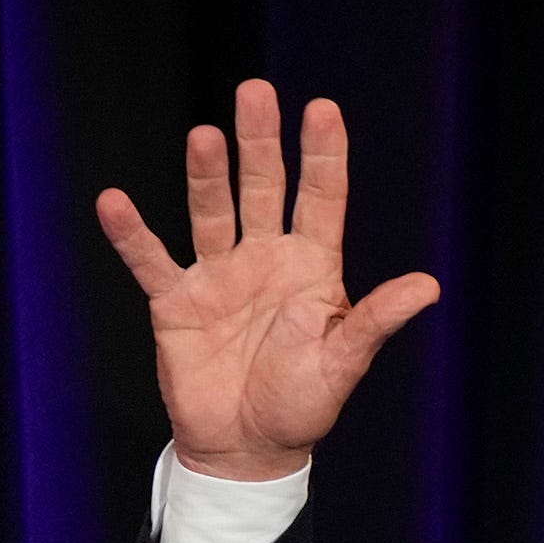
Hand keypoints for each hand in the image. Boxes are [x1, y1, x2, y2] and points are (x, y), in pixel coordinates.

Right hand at [95, 80, 439, 481]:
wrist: (246, 450)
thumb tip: (429, 286)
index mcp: (311, 269)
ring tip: (204, 136)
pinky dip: (132, 235)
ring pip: (211, 211)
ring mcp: (218, 276)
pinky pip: (151, 261)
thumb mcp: (343, 363)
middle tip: (255, 92)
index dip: (322, 156)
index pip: (320, 199)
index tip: (322, 109)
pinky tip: (114, 202)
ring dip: (206, 175)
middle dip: (259, 143)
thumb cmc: (301, 406)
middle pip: (262, 188)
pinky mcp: (177, 302)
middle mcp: (264, 259)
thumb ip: (376, 320)